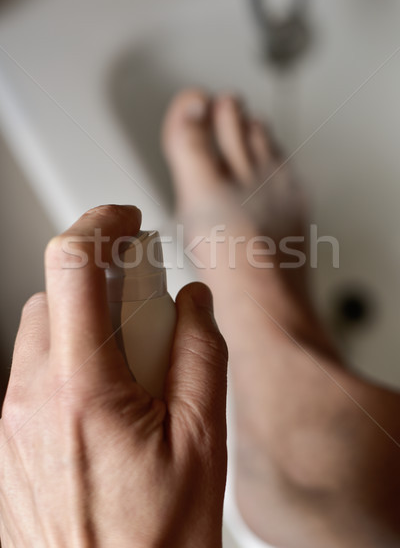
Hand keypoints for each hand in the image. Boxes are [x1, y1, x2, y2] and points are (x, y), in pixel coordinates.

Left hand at [0, 205, 227, 547]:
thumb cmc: (156, 542)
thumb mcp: (203, 441)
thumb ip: (201, 353)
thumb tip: (194, 302)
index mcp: (81, 390)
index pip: (71, 265)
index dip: (100, 224)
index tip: (126, 220)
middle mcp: (31, 399)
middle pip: (55, 296)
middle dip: (102, 283)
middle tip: (145, 304)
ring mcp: (12, 422)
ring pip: (43, 332)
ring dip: (87, 325)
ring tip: (133, 365)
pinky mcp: (9, 441)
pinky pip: (36, 372)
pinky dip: (72, 360)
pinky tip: (110, 402)